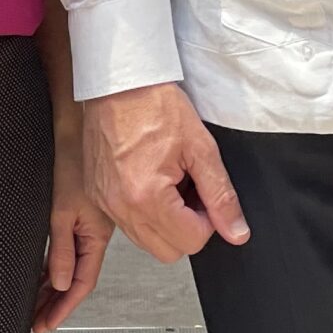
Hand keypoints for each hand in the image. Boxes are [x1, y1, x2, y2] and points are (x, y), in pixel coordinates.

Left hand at [34, 118, 116, 332]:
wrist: (78, 129)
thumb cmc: (74, 161)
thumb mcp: (63, 210)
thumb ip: (62, 248)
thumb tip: (59, 282)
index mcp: (95, 236)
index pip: (79, 283)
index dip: (62, 308)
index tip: (46, 325)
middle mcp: (94, 233)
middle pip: (74, 278)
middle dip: (55, 302)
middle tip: (37, 322)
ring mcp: (87, 223)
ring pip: (70, 264)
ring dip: (52, 285)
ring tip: (35, 304)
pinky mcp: (78, 211)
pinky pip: (67, 247)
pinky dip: (54, 264)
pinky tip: (43, 272)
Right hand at [81, 82, 249, 263]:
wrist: (118, 82)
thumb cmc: (153, 104)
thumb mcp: (200, 146)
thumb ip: (221, 194)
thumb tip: (236, 230)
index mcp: (146, 196)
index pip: (191, 242)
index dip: (208, 221)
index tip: (205, 194)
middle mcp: (120, 206)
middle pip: (168, 251)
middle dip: (187, 227)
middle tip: (190, 190)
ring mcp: (105, 203)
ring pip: (146, 241)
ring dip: (165, 222)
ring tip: (169, 182)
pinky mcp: (97, 196)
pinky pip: (127, 224)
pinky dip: (144, 212)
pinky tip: (150, 181)